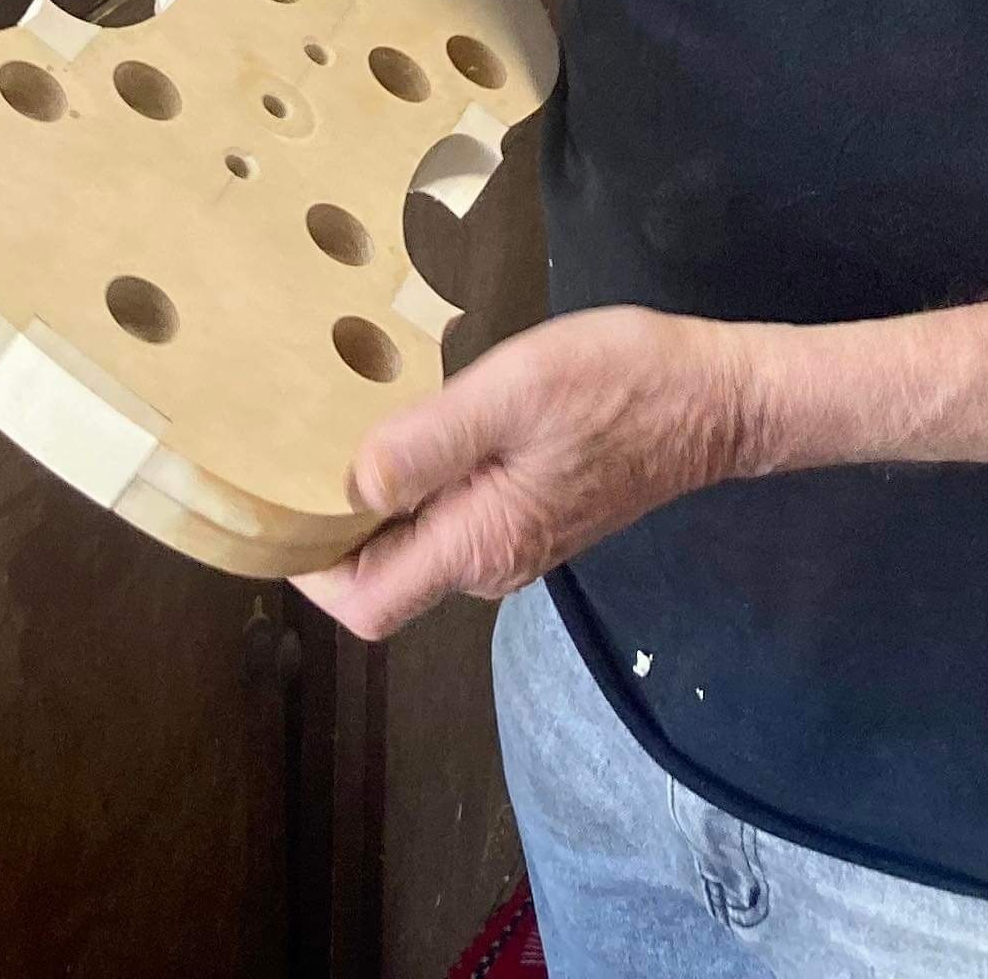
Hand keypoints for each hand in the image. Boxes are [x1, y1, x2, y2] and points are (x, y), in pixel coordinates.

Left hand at [294, 308, 765, 639]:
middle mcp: (488, 562)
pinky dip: (413, 480)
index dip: (306, 567)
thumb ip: (428, 443)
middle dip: (327, 524)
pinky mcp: (528, 512)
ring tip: (337, 421)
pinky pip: (447, 513)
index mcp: (479, 544)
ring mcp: (512, 541)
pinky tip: (407, 420)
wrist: (718, 398)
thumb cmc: (623, 385)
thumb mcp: (516, 393)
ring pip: (412, 539)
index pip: (365, 601)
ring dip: (371, 495)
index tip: (268, 502)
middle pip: (380, 572)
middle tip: (287, 444)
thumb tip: (347, 484)